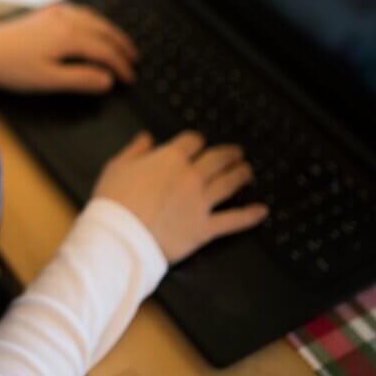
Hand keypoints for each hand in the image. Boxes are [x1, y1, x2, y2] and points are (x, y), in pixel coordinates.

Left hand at [0, 3, 137, 93]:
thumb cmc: (11, 68)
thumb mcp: (48, 80)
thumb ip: (81, 80)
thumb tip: (108, 80)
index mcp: (70, 36)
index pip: (105, 51)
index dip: (121, 66)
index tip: (130, 79)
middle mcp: (66, 19)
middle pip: (103, 30)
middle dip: (121, 45)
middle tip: (134, 59)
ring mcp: (54, 13)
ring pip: (92, 18)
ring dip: (108, 30)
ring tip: (118, 42)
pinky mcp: (43, 13)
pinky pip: (77, 12)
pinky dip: (92, 19)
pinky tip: (89, 24)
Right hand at [92, 131, 266, 262]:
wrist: (120, 236)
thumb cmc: (113, 201)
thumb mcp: (116, 167)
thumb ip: (135, 150)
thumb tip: (146, 138)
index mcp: (170, 158)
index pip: (192, 141)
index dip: (196, 141)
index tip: (196, 144)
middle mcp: (191, 176)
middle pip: (217, 159)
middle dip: (228, 154)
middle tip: (236, 153)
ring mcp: (201, 203)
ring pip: (229, 184)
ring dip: (241, 175)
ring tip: (248, 172)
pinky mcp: (204, 228)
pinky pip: (233, 220)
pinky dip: (249, 216)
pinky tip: (262, 211)